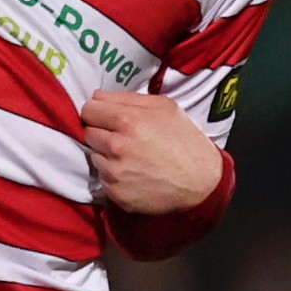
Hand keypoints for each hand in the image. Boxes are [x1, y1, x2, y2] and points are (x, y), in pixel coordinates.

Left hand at [82, 91, 223, 214]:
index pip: (88, 109)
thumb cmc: (185, 140)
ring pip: (94, 156)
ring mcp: (114, 172)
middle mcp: (116, 146)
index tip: (108, 117)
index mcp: (127, 120)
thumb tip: (97, 97)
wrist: (202, 182)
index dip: (98, 112)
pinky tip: (134, 174)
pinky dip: (114, 176)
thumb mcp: (165, 107)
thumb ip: (128, 98)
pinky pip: (103, 179)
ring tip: (132, 157)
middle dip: (102, 133)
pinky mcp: (116, 193)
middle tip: (124, 138)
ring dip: (107, 156)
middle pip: (88, 133)